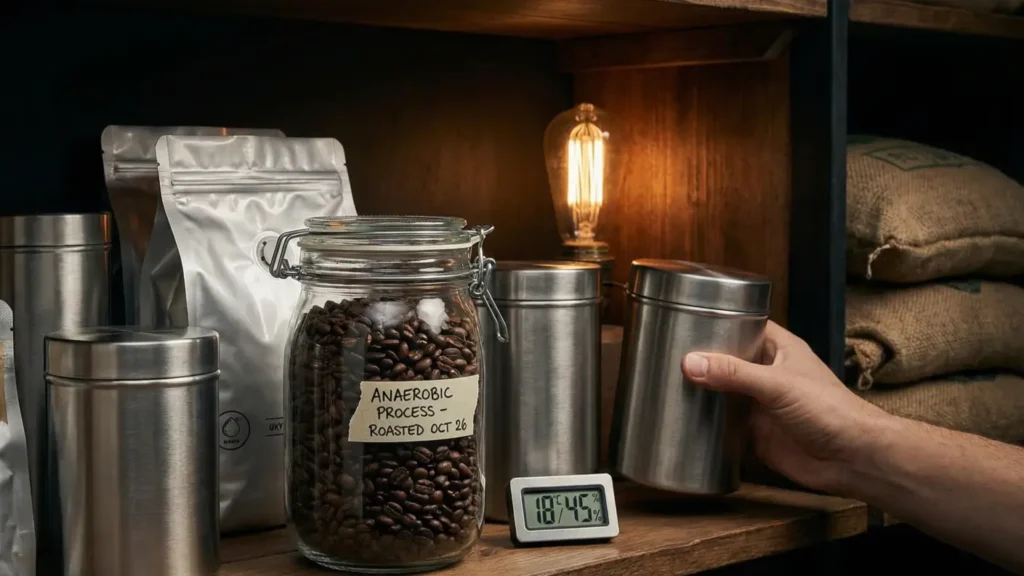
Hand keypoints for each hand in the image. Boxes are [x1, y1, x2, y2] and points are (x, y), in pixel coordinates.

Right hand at [681, 321, 890, 494]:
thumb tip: (690, 362)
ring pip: (724, 393)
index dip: (718, 320)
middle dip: (701, 359)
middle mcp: (767, 373)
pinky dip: (707, 424)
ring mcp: (760, 404)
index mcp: (778, 349)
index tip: (685, 318)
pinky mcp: (755, 433)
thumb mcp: (777, 384)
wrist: (851, 458)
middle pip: (727, 360)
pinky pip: (725, 426)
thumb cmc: (828, 409)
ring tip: (664, 382)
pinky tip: (682, 419)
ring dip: (702, 392)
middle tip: (665, 352)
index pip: (744, 325)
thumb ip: (734, 373)